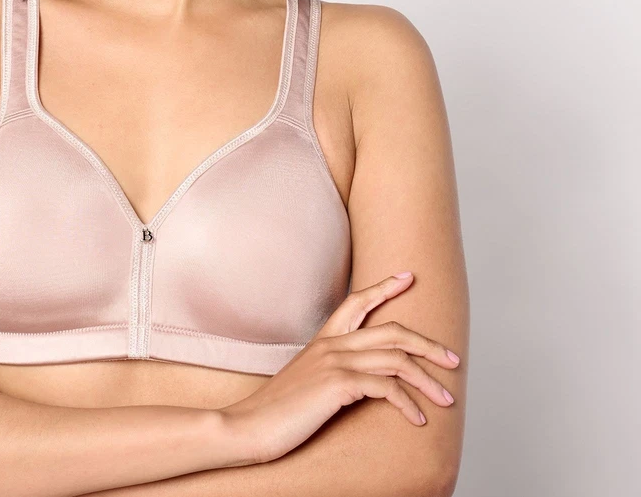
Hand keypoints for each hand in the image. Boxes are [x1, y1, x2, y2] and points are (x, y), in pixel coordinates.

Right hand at [220, 272, 460, 464]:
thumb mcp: (306, 382)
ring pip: (396, 359)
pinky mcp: (337, 384)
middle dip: (428, 344)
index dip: (384, 288)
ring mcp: (334, 362)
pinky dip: (408, 404)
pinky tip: (417, 419)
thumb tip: (361, 381)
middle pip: (391, 331)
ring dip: (427, 380)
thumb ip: (331, 373)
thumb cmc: (277, 411)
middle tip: (452, 359)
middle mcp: (331, 345)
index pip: (356, 303)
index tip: (408, 277)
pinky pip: (386, 387)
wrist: (249, 426)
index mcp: (323, 341)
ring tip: (445, 398)